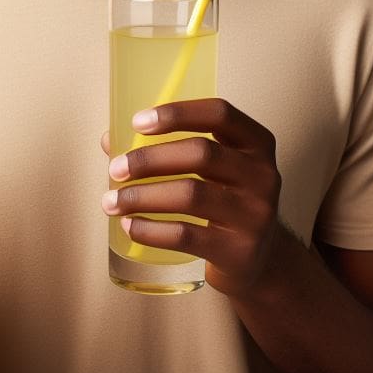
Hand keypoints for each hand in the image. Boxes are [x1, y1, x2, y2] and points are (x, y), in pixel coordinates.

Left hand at [101, 98, 279, 298]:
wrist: (260, 259)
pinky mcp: (239, 251)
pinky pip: (187, 235)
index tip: (137, 122)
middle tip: (115, 169)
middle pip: (201, 154)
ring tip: (111, 202)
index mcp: (256, 143)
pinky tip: (129, 226)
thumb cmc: (224, 200)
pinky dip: (151, 230)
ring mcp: (255, 214)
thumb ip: (167, 148)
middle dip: (149, 159)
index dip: (177, 113)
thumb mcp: (213, 170)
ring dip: (142, 196)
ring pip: (191, 195)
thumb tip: (110, 140)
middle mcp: (263, 175)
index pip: (220, 114)